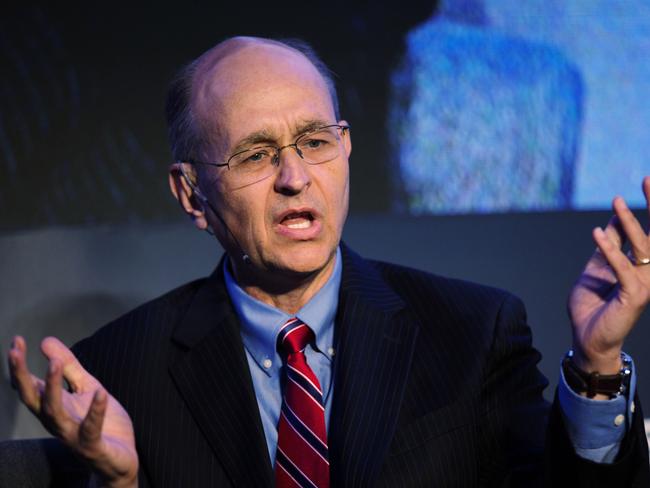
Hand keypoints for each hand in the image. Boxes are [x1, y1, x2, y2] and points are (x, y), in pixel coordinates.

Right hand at [7, 336, 137, 487]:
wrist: (120, 460)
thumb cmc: (102, 423)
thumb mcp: (86, 388)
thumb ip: (69, 367)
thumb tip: (45, 341)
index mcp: (54, 407)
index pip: (30, 386)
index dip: (20, 365)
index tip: (16, 340)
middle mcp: (57, 421)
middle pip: (32, 398)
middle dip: (21, 376)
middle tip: (16, 351)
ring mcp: (73, 435)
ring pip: (54, 413)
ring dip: (53, 388)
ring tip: (55, 363)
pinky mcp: (93, 446)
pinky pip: (91, 429)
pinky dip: (96, 411)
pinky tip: (101, 392)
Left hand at [569, 177, 649, 380]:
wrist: (587, 337)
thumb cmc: (593, 304)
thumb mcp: (597, 266)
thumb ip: (609, 245)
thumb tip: (613, 219)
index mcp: (641, 265)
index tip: (648, 180)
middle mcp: (648, 272)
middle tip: (648, 179)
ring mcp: (644, 284)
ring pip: (642, 248)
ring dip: (628, 223)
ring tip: (616, 202)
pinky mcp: (634, 296)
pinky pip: (623, 268)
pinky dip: (610, 250)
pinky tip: (597, 233)